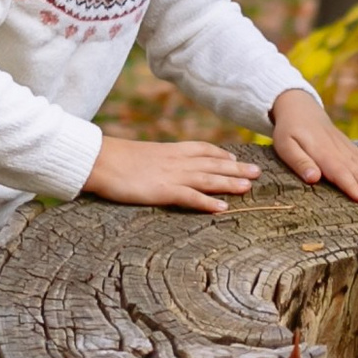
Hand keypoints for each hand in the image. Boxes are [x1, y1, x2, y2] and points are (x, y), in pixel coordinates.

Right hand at [83, 135, 260, 212]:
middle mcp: (176, 161)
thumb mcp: (139, 154)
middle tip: (257, 172)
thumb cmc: (113, 158)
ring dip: (230, 183)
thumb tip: (154, 163)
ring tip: (249, 187)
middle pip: (213, 164)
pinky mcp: (163, 191)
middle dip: (236, 168)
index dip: (220, 154)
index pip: (202, 149)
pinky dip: (208, 202)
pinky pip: (191, 197)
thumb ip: (154, 158)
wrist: (99, 160)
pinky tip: (223, 208)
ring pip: (208, 178)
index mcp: (170, 150)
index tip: (235, 158)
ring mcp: (172, 176)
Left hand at [271, 89, 357, 206]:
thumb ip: (299, 161)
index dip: (353, 187)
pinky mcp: (351, 148)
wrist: (300, 106)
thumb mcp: (285, 145)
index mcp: (322, 152)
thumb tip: (313, 178)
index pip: (340, 172)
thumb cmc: (289, 129)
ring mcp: (347, 149)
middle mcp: (339, 151)